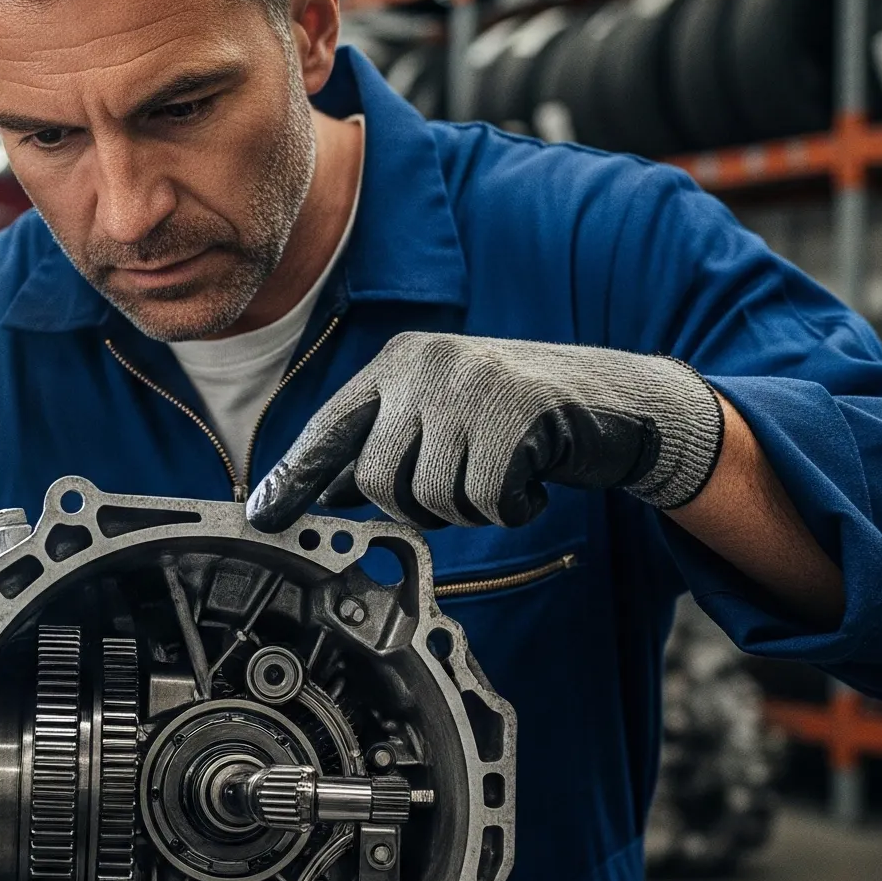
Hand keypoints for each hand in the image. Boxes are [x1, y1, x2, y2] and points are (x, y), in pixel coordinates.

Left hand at [246, 333, 721, 531]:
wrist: (618, 400)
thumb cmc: (520, 416)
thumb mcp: (443, 416)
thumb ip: (388, 444)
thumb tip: (328, 494)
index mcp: (398, 363)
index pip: (331, 429)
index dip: (295, 479)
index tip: (263, 517)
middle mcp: (426, 365)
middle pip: (379, 481)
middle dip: (418, 508)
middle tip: (462, 489)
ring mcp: (471, 386)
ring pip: (431, 498)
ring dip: (469, 511)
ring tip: (501, 475)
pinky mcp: (517, 414)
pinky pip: (487, 501)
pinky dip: (512, 509)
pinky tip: (532, 480)